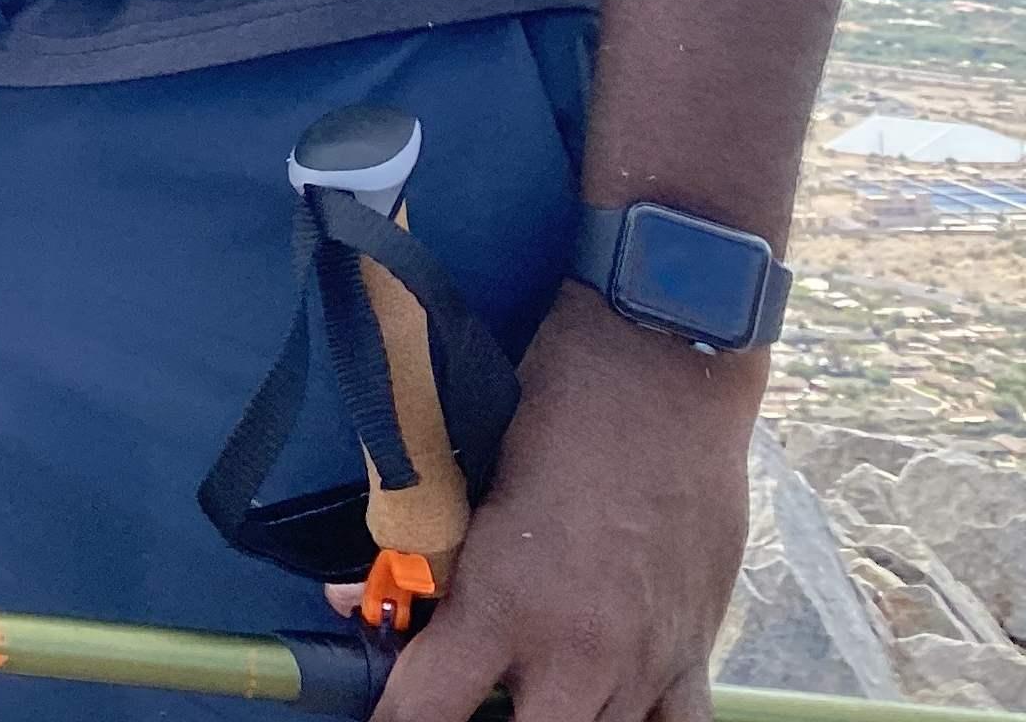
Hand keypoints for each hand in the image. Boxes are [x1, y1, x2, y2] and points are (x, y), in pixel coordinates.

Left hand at [362, 286, 757, 721]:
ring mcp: (645, 664)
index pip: (426, 710)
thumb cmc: (556, 402)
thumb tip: (353, 600)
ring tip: (529, 697)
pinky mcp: (698, 653)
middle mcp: (576, 654)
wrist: (664, 366)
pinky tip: (608, 712)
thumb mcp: (470, 474)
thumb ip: (424, 554)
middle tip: (461, 696)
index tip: (381, 721)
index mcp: (504, 603)